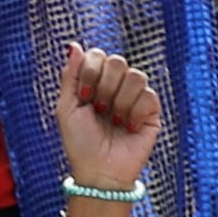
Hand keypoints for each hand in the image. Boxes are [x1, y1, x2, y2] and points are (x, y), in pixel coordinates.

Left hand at [51, 43, 160, 195]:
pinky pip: (149, 96)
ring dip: (120, 101)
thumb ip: (70, 75)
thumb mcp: (66, 107)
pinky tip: (128, 127)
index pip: (98, 55)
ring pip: (137, 76)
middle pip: (118, 61)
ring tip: (114, 120)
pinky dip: (135, 113)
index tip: (84, 98)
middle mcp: (116, 85)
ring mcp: (135, 97)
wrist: (99, 171)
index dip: (90, 72)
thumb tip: (74, 45)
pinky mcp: (151, 111)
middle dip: (104, 87)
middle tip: (99, 110)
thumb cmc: (80, 142)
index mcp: (95, 81)